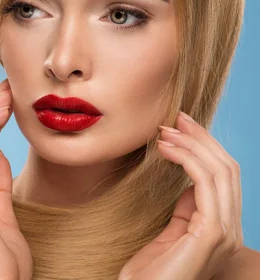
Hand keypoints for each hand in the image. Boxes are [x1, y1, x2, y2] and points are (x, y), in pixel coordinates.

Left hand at [119, 111, 242, 279]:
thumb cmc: (151, 270)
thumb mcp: (171, 233)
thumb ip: (185, 209)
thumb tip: (186, 178)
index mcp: (222, 227)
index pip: (224, 176)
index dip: (205, 146)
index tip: (181, 126)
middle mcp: (231, 229)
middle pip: (227, 168)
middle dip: (201, 138)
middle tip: (175, 118)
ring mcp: (225, 232)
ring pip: (221, 172)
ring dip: (192, 145)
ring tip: (165, 132)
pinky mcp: (212, 233)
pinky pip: (206, 184)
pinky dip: (187, 160)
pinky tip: (166, 150)